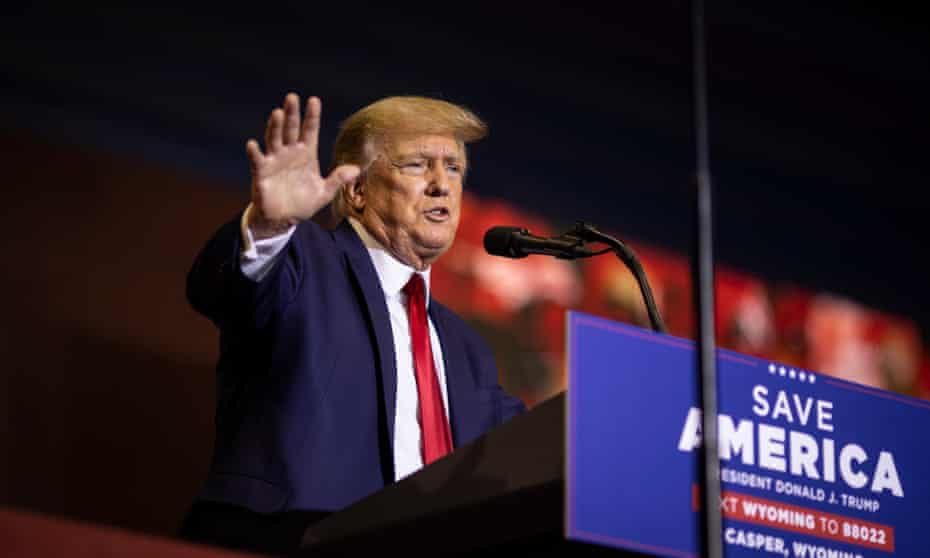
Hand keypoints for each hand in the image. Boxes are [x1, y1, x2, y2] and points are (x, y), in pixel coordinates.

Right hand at [245, 93, 359, 238]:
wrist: (284, 219)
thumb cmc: (303, 203)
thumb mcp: (324, 192)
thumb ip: (338, 180)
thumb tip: (356, 170)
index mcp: (306, 154)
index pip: (309, 130)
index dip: (312, 116)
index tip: (314, 100)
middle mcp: (290, 153)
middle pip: (290, 129)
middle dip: (291, 114)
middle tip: (292, 97)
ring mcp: (274, 161)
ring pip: (274, 139)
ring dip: (275, 127)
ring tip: (277, 113)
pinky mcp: (261, 173)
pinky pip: (257, 160)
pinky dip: (254, 152)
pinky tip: (252, 144)